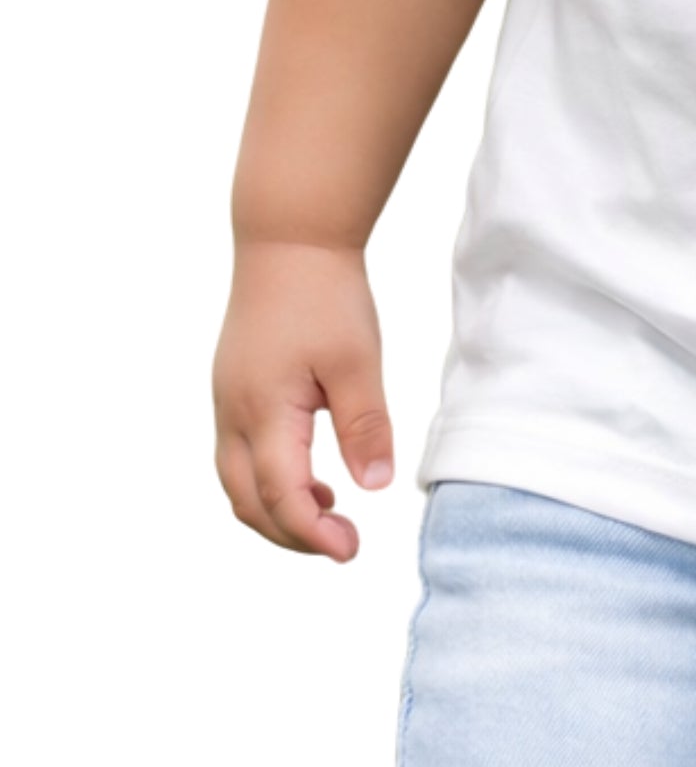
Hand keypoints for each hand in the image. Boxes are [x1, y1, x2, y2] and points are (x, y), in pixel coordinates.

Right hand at [212, 238, 394, 562]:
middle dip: (292, 534)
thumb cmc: (326, 294)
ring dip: (277, 510)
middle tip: (344, 544)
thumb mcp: (356, 360)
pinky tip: (313, 476)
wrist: (289, 239)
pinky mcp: (234, 390)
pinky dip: (270, 480)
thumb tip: (374, 487)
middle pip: (248, 502)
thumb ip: (363, 425)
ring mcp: (227, 402)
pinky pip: (239, 456)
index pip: (281, 496)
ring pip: (237, 483)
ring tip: (330, 515)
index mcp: (263, 411)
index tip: (351, 551)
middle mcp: (233, 415)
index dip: (313, 535)